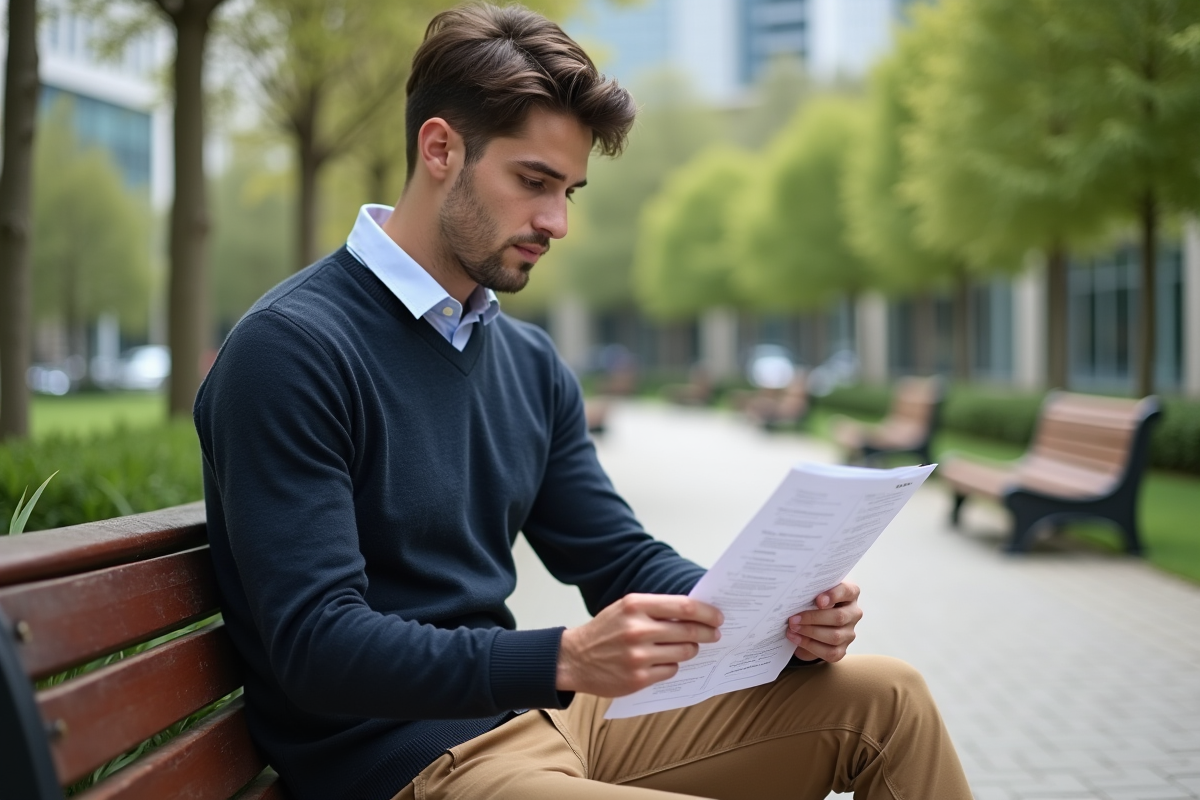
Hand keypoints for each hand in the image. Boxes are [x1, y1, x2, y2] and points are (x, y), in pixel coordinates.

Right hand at [556, 594, 722, 696]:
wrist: (575, 658)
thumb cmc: (605, 630)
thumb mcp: (626, 608)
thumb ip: (656, 608)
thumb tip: (694, 612)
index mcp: (635, 605)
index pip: (684, 607)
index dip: (707, 612)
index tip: (718, 617)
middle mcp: (638, 629)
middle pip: (689, 631)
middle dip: (708, 633)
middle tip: (715, 634)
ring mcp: (639, 655)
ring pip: (684, 652)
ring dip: (691, 650)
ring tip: (687, 647)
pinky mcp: (639, 678)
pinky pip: (671, 670)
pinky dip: (673, 665)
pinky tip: (664, 661)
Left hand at [785, 580, 861, 662]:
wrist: (810, 622)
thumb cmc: (812, 601)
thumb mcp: (813, 592)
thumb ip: (811, 592)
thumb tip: (796, 597)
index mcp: (850, 593)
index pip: (847, 591)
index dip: (834, 595)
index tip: (818, 600)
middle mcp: (853, 613)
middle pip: (839, 617)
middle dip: (813, 618)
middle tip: (793, 619)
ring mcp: (849, 632)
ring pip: (835, 636)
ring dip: (810, 632)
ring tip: (792, 628)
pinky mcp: (842, 649)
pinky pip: (830, 652)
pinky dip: (810, 645)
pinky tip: (796, 638)